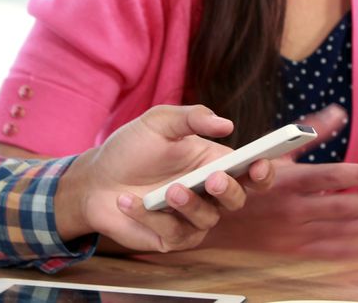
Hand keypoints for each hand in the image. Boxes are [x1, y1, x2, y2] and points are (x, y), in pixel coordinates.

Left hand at [55, 105, 274, 252]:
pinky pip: (172, 233)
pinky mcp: (170, 238)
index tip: (260, 164)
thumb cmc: (130, 149)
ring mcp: (191, 218)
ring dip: (189, 205)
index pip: (251, 173)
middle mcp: (208, 194)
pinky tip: (128, 201)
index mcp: (214, 163)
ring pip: (207, 219)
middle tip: (214, 179)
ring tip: (168, 190)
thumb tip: (226, 124)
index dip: (263, 171)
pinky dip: (149, 216)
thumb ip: (191, 118)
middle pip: (237, 199)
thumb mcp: (158, 122)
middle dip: (230, 190)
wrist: (94, 179)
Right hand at [189, 105, 357, 257]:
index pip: (330, 177)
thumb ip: (309, 131)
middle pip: (345, 208)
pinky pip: (332, 251)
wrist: (210, 217)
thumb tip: (338, 112)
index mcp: (286, 179)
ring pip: (344, 230)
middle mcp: (291, 207)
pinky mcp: (291, 249)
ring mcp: (292, 231)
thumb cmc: (243, 178)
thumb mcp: (273, 151)